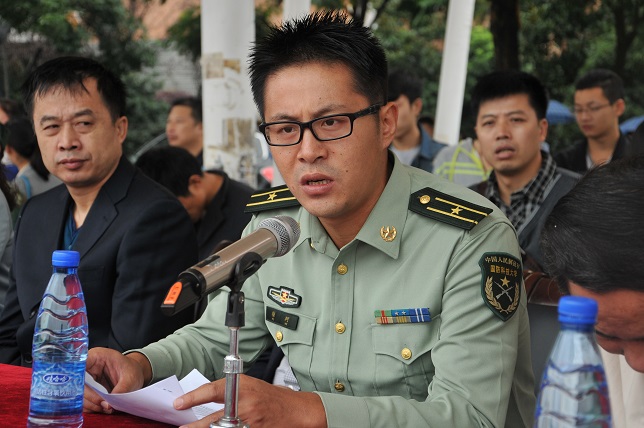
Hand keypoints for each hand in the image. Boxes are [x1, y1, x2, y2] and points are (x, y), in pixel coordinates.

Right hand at [83, 347, 150, 413]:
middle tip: (104, 404)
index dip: (78, 378)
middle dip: (90, 397)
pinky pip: (83, 402)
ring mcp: (85, 380)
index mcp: (96, 356)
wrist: (134, 376)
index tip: (88, 391)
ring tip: (107, 407)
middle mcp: (87, 368)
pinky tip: (104, 408)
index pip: (79, 365)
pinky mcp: (87, 391)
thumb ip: (121, 389)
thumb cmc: (132, 371)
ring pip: (79, 395)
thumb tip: (108, 404)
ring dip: (92, 405)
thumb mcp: (131, 378)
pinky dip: (92, 408)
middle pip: (78, 384)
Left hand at [174, 375, 326, 427]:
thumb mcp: (251, 387)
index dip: (193, 398)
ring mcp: (250, 420)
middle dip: (195, 426)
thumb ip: (231, 392)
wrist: (299, 411)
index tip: (179, 404)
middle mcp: (245, 403)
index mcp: (243, 386)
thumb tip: (207, 399)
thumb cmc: (275, 398)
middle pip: (211, 418)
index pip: (212, 390)